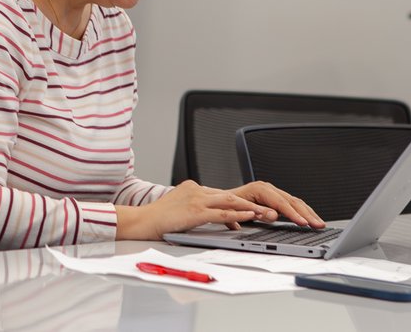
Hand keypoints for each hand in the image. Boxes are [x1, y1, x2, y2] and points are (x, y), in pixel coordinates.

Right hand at [115, 180, 284, 239]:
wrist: (142, 220)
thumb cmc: (158, 219)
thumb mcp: (180, 211)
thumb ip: (199, 213)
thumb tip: (219, 222)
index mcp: (192, 189)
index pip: (221, 195)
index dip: (239, 204)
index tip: (254, 210)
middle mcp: (196, 190)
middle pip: (230, 195)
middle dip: (251, 203)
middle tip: (268, 210)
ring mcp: (196, 199)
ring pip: (229, 202)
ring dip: (250, 209)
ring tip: (267, 214)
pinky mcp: (195, 211)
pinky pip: (221, 213)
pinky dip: (237, 215)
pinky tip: (249, 217)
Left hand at [228, 180, 325, 228]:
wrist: (222, 200)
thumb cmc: (228, 205)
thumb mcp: (239, 209)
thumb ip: (256, 212)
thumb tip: (273, 215)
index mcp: (259, 189)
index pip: (280, 202)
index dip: (293, 214)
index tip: (303, 223)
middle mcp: (268, 188)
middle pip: (292, 201)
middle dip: (306, 214)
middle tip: (318, 225)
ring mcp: (273, 193)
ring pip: (295, 202)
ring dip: (308, 213)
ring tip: (320, 224)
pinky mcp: (276, 199)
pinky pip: (293, 204)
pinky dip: (304, 212)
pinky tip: (311, 219)